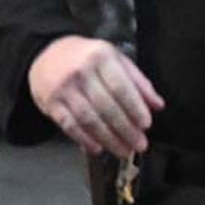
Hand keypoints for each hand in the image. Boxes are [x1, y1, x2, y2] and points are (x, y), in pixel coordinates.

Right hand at [28, 35, 163, 156]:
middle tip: (139, 144)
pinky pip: (70, 125)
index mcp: (100, 57)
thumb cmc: (85, 58)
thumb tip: (157, 105)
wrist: (46, 54)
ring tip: (123, 150)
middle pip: (107, 106)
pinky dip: (85, 139)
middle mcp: (80, 71)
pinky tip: (98, 148)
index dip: (135, 109)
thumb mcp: (114, 59)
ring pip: (89, 119)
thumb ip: (137, 81)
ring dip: (109, 139)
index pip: (121, 87)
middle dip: (126, 130)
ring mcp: (63, 88)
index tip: (146, 124)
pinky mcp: (51, 102)